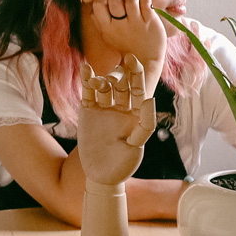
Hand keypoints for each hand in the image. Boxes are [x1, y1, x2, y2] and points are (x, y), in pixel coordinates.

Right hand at [76, 53, 156, 187]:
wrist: (101, 175)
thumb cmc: (124, 163)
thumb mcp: (137, 144)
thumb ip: (145, 122)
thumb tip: (150, 98)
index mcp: (137, 114)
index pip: (138, 90)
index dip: (137, 75)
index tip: (134, 60)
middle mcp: (122, 108)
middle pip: (122, 85)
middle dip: (122, 73)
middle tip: (122, 60)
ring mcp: (104, 109)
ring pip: (104, 88)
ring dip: (103, 79)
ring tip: (101, 79)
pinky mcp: (88, 112)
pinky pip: (88, 93)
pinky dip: (87, 81)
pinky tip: (86, 69)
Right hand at [83, 0, 166, 85]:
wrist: (145, 60)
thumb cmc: (126, 46)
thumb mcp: (108, 37)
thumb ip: (99, 22)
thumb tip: (90, 8)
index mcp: (106, 28)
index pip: (99, 5)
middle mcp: (119, 27)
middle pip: (114, 0)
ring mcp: (135, 25)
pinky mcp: (150, 22)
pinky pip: (146, 2)